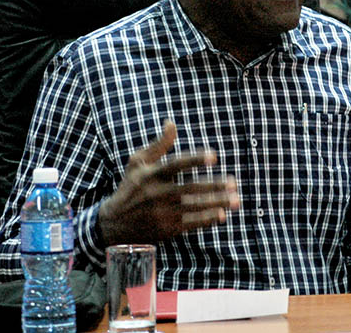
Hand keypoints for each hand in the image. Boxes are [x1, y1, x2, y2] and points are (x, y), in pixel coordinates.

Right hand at [98, 120, 238, 246]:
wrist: (114, 224)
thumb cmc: (131, 186)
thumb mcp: (138, 162)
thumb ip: (159, 144)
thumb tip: (171, 122)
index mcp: (151, 174)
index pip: (176, 164)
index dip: (195, 160)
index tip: (214, 156)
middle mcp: (156, 194)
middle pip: (190, 188)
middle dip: (214, 186)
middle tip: (233, 182)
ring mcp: (161, 213)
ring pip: (194, 207)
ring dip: (217, 203)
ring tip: (236, 199)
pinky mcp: (166, 229)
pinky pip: (191, 224)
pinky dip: (207, 220)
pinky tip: (222, 215)